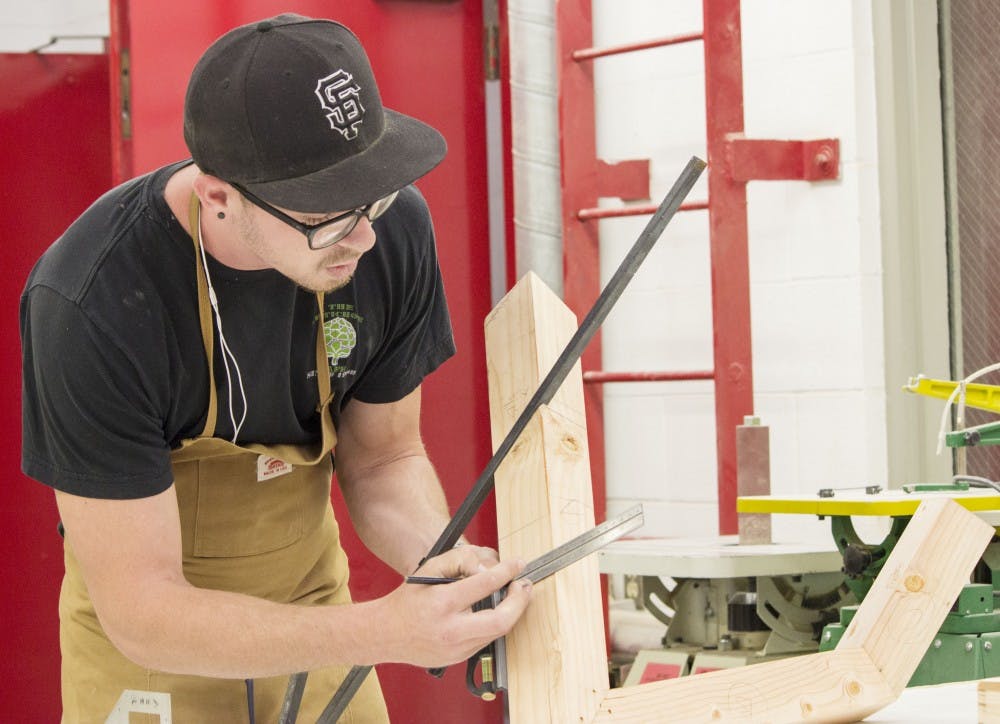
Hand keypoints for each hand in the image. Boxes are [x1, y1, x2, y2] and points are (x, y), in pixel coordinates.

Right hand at [373, 546, 533, 667]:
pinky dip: (496, 624)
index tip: (517, 564)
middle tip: (524, 585)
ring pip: (498, 632)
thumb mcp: (429, 569)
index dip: (506, 571)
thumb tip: (488, 568)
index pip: (484, 584)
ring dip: (511, 612)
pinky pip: (487, 640)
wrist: (386, 634)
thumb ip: (460, 562)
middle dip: (520, 601)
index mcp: (442, 603)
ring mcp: (456, 649)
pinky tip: (496, 611)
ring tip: (514, 595)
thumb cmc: (408, 600)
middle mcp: (451, 630)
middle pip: (501, 620)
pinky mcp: (459, 658)